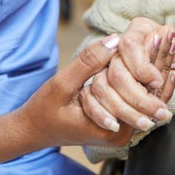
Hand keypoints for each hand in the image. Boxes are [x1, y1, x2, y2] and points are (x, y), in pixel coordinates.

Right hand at [14, 35, 128, 148]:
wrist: (35, 130)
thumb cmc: (45, 110)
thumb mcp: (62, 83)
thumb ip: (88, 62)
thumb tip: (115, 40)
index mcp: (111, 128)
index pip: (137, 90)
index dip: (132, 61)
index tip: (133, 41)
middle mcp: (122, 134)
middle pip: (139, 93)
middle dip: (131, 66)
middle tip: (131, 44)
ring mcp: (122, 132)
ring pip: (135, 94)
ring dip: (128, 72)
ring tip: (119, 54)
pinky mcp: (119, 125)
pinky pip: (128, 98)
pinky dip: (122, 80)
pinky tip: (113, 67)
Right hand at [79, 19, 174, 135]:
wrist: (170, 64)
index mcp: (136, 32)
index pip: (128, 46)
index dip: (141, 67)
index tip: (158, 81)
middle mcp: (117, 49)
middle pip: (115, 73)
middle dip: (137, 97)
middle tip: (158, 113)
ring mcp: (105, 68)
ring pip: (102, 90)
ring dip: (124, 110)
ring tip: (146, 123)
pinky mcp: (101, 87)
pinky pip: (91, 101)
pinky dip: (102, 114)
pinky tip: (117, 126)